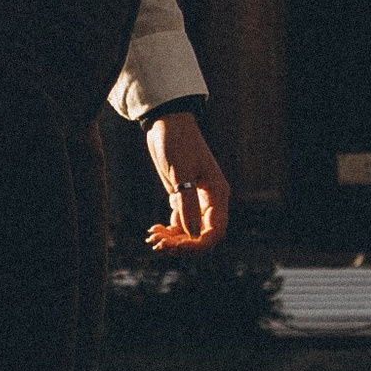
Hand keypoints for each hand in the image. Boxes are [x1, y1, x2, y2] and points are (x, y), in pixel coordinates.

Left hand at [144, 108, 230, 250]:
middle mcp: (210, 201)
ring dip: (173, 240)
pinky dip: (168, 231)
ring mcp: (197, 200)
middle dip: (182, 244)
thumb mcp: (181, 173)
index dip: (197, 245)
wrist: (166, 122)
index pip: (214, 232)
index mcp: (217, 194)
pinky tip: (153, 230)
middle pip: (201, 236)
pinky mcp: (183, 197)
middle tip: (158, 243)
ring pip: (189, 232)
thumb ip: (187, 204)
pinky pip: (180, 223)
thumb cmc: (177, 143)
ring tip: (152, 237)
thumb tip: (192, 235)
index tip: (176, 247)